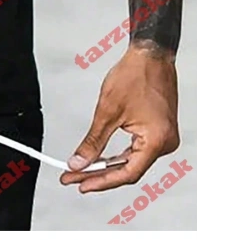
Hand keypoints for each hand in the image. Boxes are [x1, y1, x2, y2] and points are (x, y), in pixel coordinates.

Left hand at [60, 43, 179, 192]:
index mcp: (157, 141)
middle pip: (129, 169)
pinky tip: (102, 158)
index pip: (127, 173)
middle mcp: (166, 143)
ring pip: (133, 161)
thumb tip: (80, 162)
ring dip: (108, 165)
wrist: (151, 55)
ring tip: (83, 169)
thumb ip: (93, 141)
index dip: (101, 181)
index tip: (80, 184)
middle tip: (74, 177)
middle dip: (100, 174)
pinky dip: (120, 154)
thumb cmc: (135, 75)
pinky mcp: (160, 131)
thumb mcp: (108, 111)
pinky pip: (138, 150)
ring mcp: (165, 138)